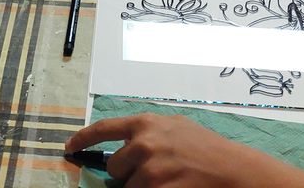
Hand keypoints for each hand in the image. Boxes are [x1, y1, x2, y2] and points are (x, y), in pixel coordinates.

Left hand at [65, 114, 303, 187]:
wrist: (234, 171)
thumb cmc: (207, 150)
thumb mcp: (175, 128)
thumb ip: (147, 133)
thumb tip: (122, 147)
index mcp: (147, 123)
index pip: (104, 129)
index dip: (83, 140)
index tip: (70, 149)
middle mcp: (144, 144)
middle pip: (115, 167)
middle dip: (127, 174)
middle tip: (153, 173)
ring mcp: (150, 170)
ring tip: (168, 181)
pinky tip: (170, 187)